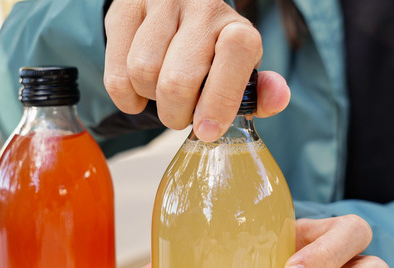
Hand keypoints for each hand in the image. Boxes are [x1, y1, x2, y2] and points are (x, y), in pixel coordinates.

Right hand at [104, 0, 289, 141]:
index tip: (207, 130)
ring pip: (143, 73)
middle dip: (176, 114)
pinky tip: (137, 92)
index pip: (236, 54)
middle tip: (181, 116)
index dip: (220, 100)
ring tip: (161, 94)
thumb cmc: (209, 53)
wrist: (174, 12)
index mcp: (235, 26)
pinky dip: (125, 96)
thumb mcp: (238, 72)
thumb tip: (277, 98)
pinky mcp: (125, 11)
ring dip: (150, 100)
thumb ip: (258, 92)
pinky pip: (116, 71)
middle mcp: (201, 7)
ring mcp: (160, 4)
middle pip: (178, 80)